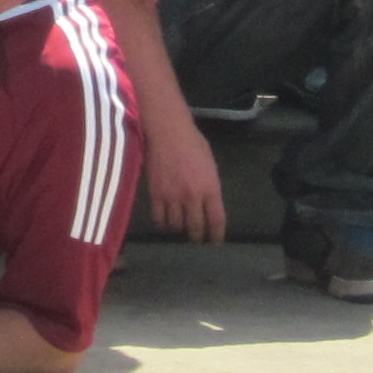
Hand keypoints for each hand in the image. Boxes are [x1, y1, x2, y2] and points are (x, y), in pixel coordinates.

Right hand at [140, 109, 227, 242]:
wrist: (167, 131)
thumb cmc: (192, 142)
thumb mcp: (210, 165)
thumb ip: (210, 186)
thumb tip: (208, 204)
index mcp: (211, 188)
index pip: (216, 221)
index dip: (216, 235)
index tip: (215, 242)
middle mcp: (193, 196)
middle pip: (195, 228)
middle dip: (197, 237)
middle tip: (196, 240)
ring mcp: (173, 197)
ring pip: (176, 226)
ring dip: (179, 230)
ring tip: (180, 229)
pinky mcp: (156, 194)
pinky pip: (159, 218)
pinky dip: (163, 224)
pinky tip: (165, 221)